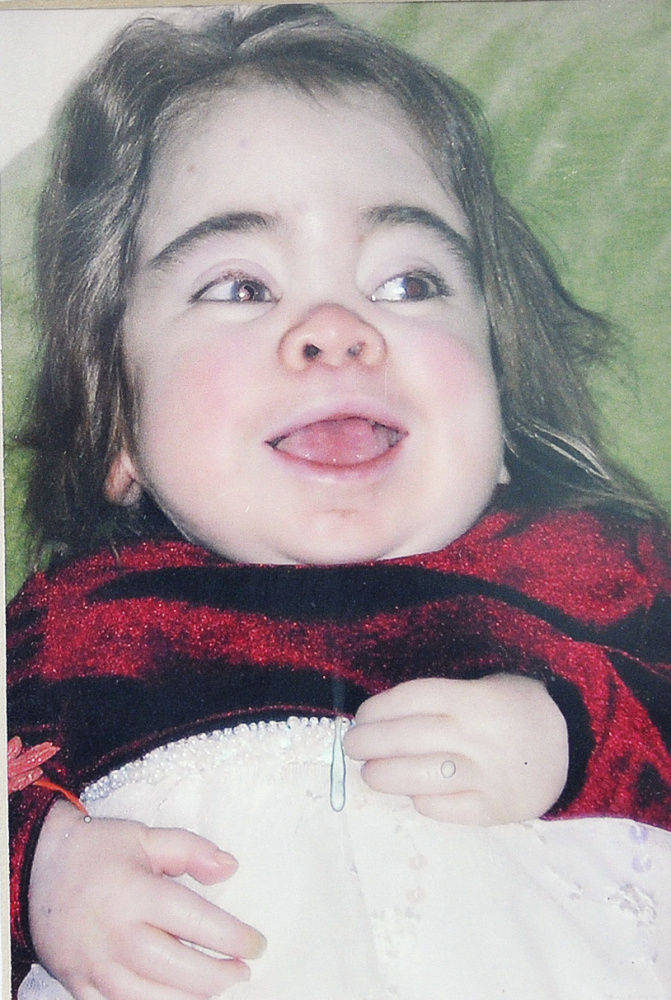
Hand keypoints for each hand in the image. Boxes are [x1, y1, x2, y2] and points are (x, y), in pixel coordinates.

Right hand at [29, 801, 265, 999]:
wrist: (34, 870)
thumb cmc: (95, 851)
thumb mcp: (145, 837)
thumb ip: (190, 851)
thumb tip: (230, 868)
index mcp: (136, 895)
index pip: (195, 922)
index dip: (231, 937)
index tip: (256, 944)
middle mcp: (117, 937)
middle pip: (177, 968)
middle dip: (217, 976)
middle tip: (242, 971)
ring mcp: (96, 967)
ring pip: (151, 998)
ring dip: (190, 999)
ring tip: (216, 990)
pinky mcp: (80, 986)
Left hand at [343, 675, 568, 825]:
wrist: (575, 745)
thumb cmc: (519, 709)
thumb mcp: (489, 686)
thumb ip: (444, 700)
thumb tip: (385, 717)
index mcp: (475, 699)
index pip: (413, 699)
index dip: (379, 709)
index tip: (361, 717)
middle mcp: (478, 736)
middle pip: (409, 737)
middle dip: (370, 742)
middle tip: (352, 746)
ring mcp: (487, 775)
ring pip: (421, 777)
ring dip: (385, 775)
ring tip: (371, 773)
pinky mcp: (494, 810)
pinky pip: (446, 809)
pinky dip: (423, 802)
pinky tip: (412, 794)